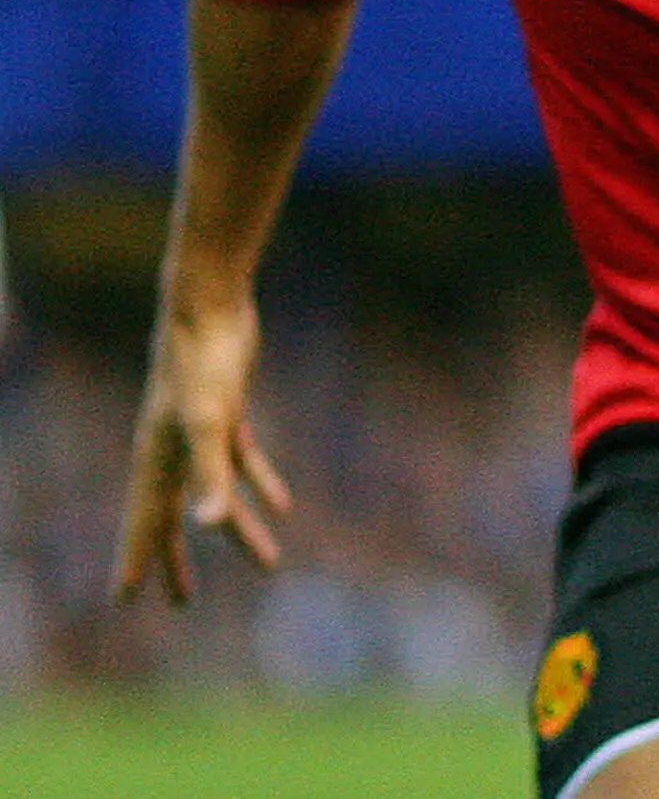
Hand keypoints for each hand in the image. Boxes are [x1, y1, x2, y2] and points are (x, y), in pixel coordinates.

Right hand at [112, 301, 293, 604]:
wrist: (211, 306)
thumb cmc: (204, 363)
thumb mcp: (210, 422)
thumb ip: (211, 474)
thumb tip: (209, 525)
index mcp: (157, 460)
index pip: (144, 522)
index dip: (136, 561)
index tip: (124, 599)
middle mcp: (172, 450)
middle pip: (174, 517)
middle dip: (178, 560)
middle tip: (181, 602)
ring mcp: (200, 431)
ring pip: (219, 492)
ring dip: (242, 527)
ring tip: (270, 562)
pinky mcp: (228, 411)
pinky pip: (243, 459)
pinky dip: (261, 483)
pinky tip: (283, 505)